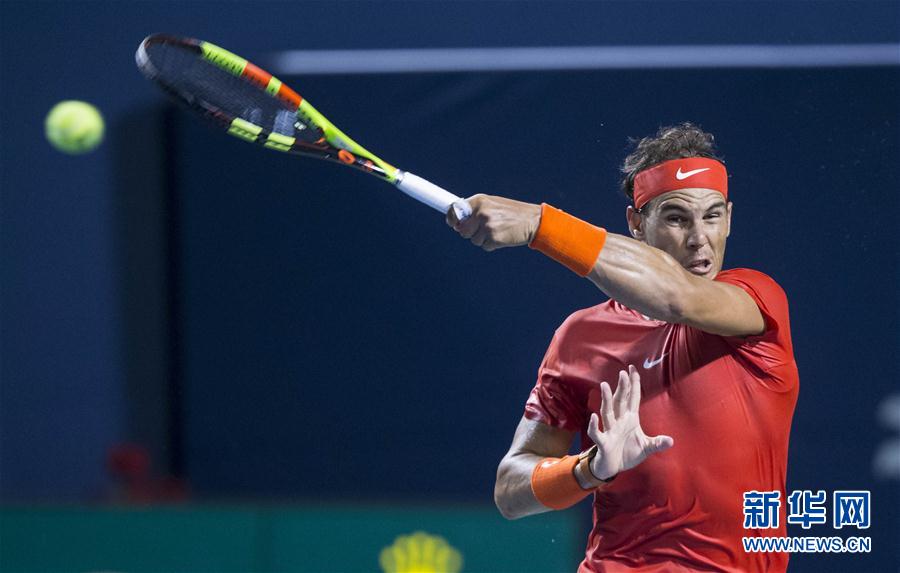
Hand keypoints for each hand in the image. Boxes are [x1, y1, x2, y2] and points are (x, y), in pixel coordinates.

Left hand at [446, 194, 541, 250]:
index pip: (455, 210)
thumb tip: (457, 224)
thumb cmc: (513, 213)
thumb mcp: (494, 204)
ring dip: (483, 239)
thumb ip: (476, 210)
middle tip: (484, 229)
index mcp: (480, 201)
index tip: (452, 223)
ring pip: (474, 240)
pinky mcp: (494, 238)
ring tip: (498, 231)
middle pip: (462, 230)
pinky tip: (502, 237)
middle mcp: (482, 212)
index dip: (451, 218)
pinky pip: (485, 246)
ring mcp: (487, 225)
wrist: (533, 220)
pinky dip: (492, 245)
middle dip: (470, 233)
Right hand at [587, 365, 673, 480]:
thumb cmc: (628, 454)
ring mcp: (610, 431)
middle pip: (620, 401)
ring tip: (605, 386)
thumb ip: (657, 443)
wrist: (613, 468)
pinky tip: (593, 417)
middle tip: (623, 373)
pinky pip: (597, 433)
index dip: (633, 384)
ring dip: (606, 400)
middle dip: (622, 388)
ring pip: (607, 412)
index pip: (632, 398)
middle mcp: (619, 422)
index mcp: (630, 420)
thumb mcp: (646, 448)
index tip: (633, 369)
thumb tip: (671, 441)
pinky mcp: (603, 443)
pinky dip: (594, 425)